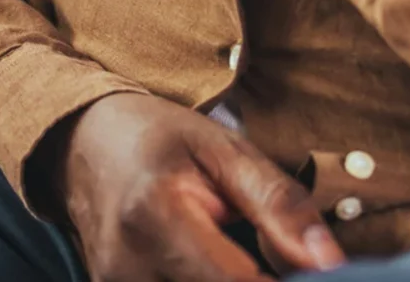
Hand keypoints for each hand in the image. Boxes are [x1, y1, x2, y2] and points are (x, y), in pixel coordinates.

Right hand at [40, 92, 344, 281]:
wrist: (80, 144)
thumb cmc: (159, 140)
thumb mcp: (225, 150)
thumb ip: (278, 205)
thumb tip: (329, 264)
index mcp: (153, 216)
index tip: (318, 277)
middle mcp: (126, 266)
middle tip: (280, 260)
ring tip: (237, 252)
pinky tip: (217, 267)